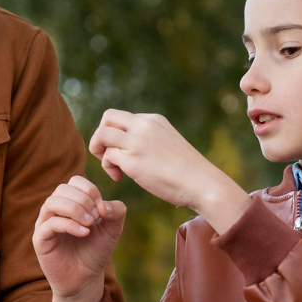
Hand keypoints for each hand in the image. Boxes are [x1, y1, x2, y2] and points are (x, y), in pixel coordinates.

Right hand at [33, 175, 125, 301]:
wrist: (85, 279)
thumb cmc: (95, 251)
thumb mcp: (112, 230)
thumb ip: (116, 212)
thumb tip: (102, 205)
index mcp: (70, 202)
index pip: (75, 182)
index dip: (90, 190)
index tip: (101, 209)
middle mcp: (55, 210)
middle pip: (62, 189)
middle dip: (83, 200)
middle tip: (96, 218)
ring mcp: (45, 223)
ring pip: (52, 203)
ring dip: (74, 209)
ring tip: (90, 224)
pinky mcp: (40, 239)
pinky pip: (50, 224)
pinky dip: (69, 225)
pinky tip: (85, 233)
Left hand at [89, 110, 250, 231]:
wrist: (202, 184)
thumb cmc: (187, 171)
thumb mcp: (167, 143)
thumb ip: (149, 139)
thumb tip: (131, 148)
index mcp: (153, 120)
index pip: (122, 117)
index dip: (115, 133)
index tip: (123, 151)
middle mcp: (144, 125)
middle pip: (107, 117)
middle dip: (101, 136)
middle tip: (108, 156)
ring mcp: (137, 141)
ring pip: (101, 134)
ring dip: (99, 151)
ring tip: (113, 168)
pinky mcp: (133, 160)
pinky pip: (107, 157)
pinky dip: (108, 167)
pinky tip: (120, 178)